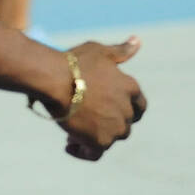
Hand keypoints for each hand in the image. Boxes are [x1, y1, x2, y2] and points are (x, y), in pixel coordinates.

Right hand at [54, 37, 145, 160]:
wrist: (54, 79)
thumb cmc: (74, 62)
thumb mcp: (99, 51)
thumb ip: (120, 51)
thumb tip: (138, 41)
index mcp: (130, 88)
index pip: (140, 106)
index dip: (127, 109)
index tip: (109, 108)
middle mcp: (127, 110)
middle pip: (124, 124)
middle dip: (106, 122)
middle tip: (84, 117)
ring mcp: (115, 127)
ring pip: (110, 138)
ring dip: (94, 136)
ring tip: (71, 131)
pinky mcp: (100, 141)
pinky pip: (93, 154)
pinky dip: (83, 152)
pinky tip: (69, 146)